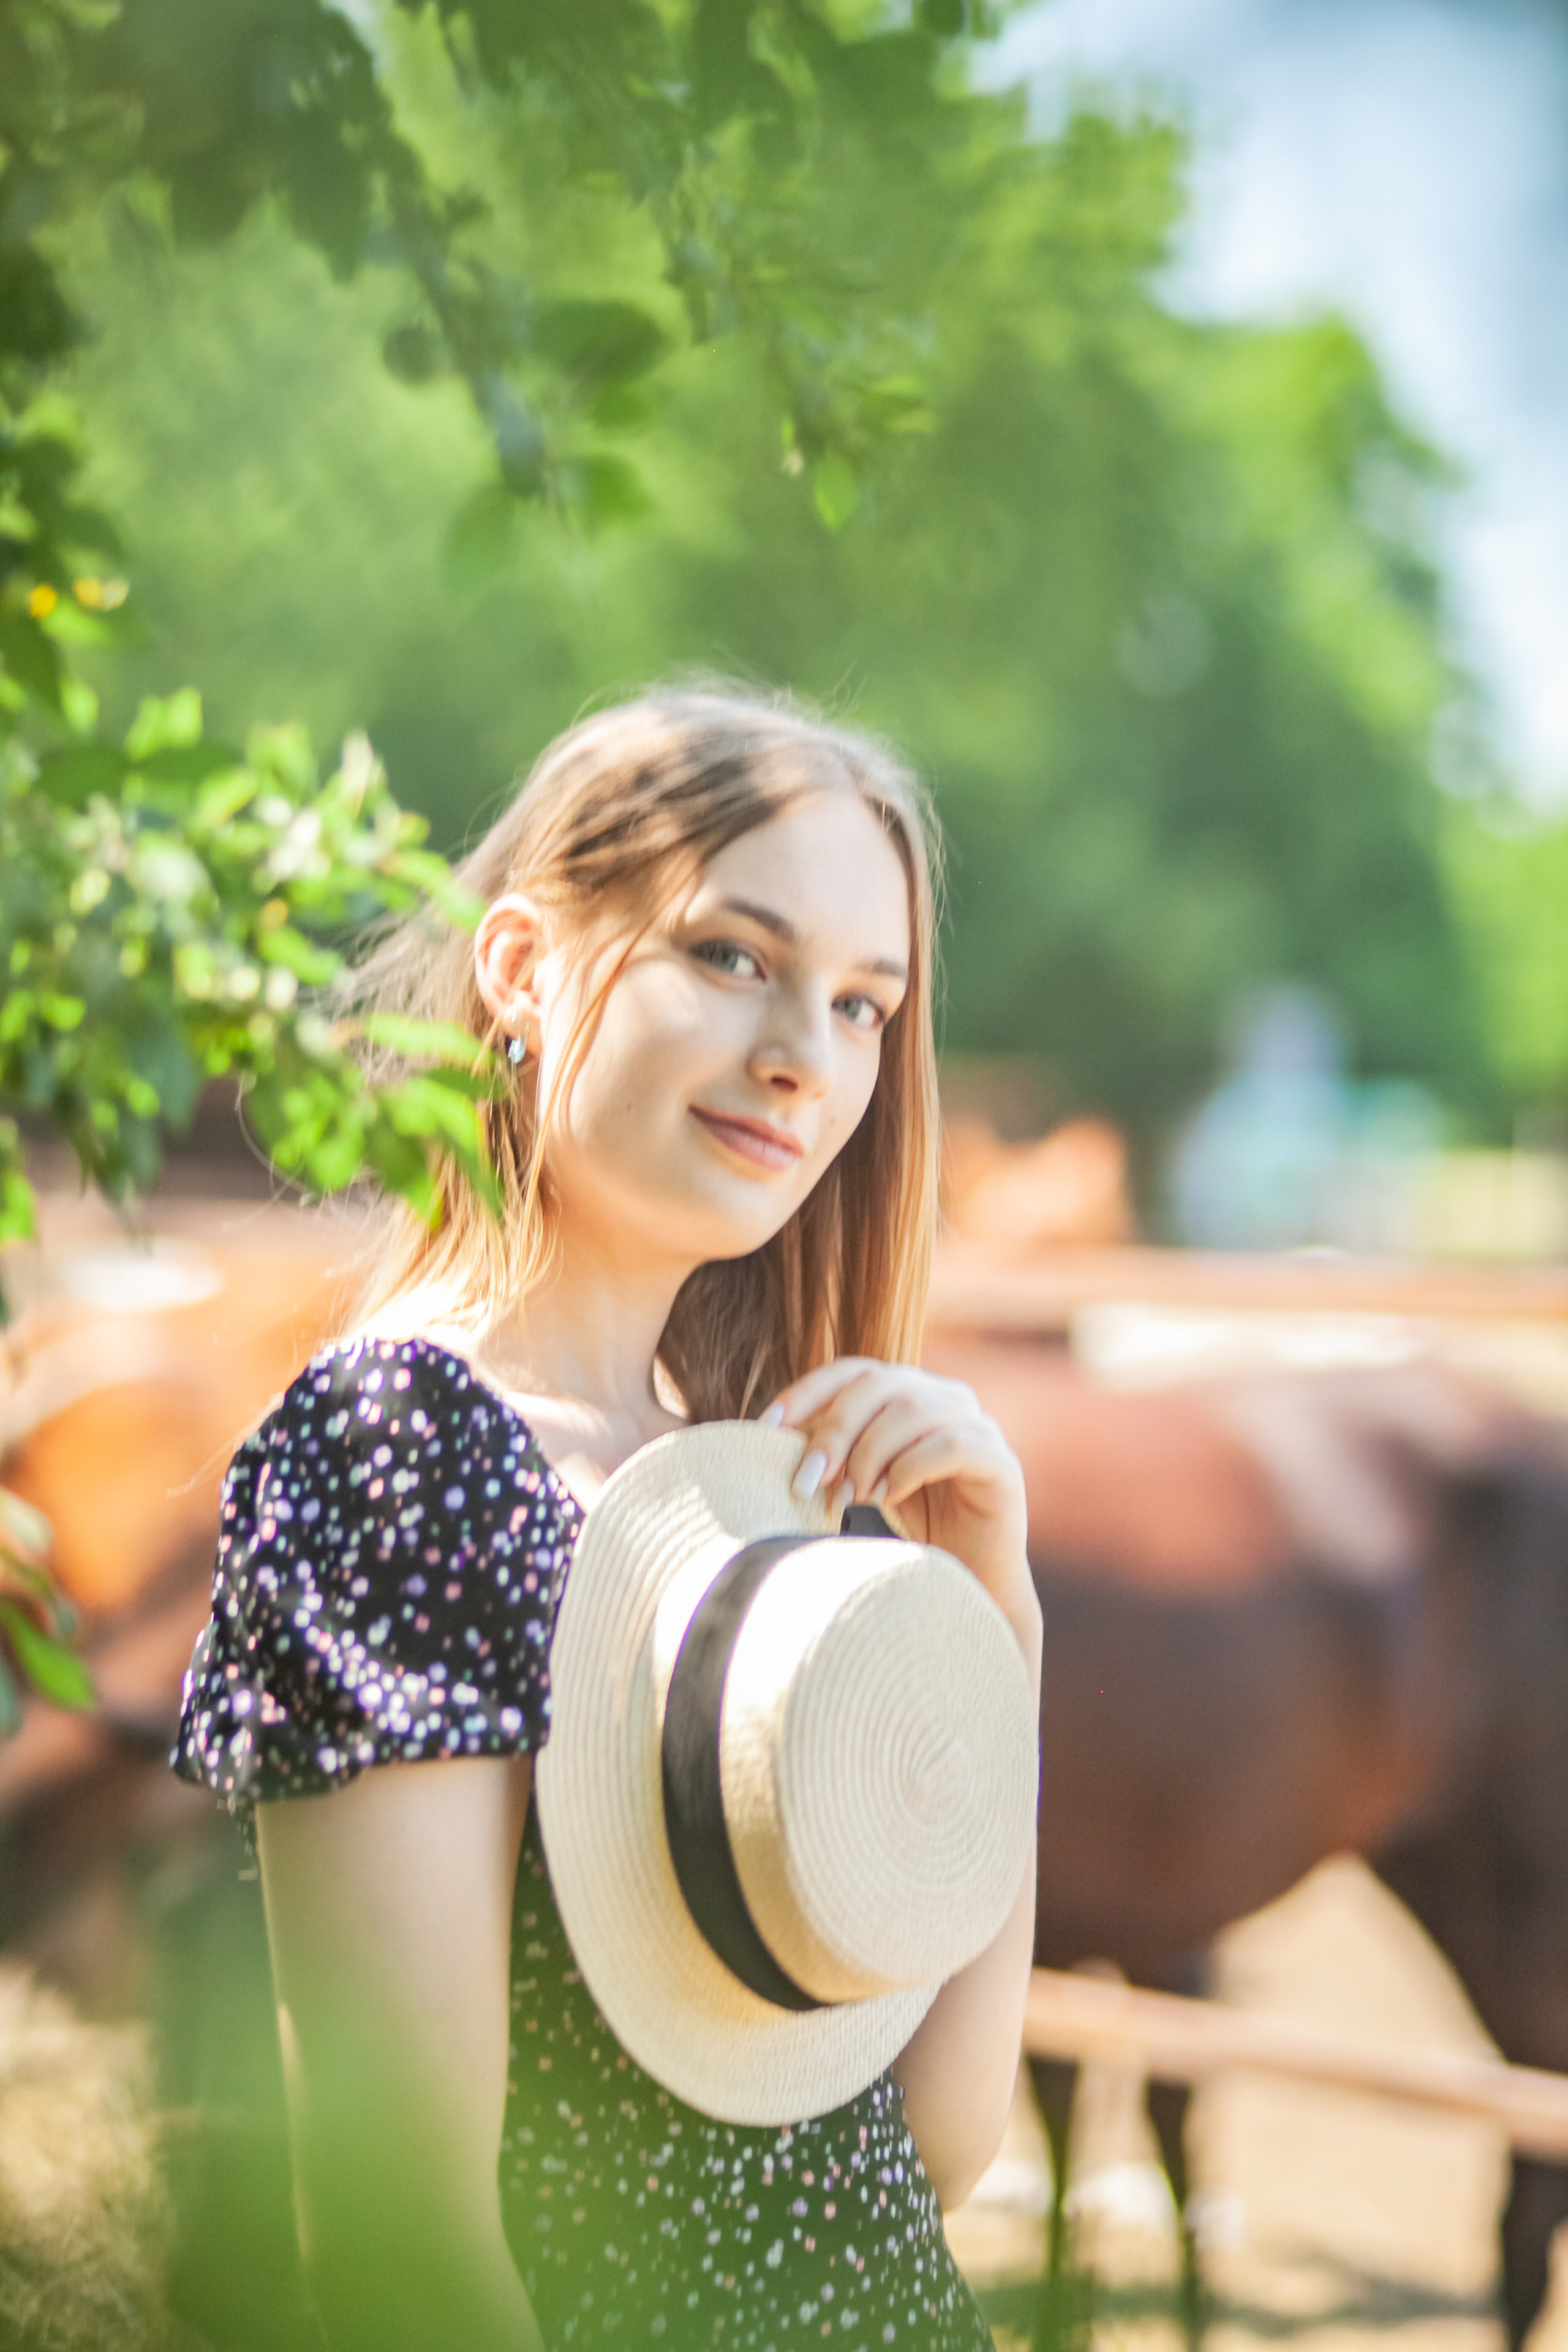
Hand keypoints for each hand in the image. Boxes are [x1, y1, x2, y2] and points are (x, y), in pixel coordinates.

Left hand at [762, 1358, 1035, 1629]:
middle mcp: (949, 1398)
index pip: (854, 1370)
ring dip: (869, 1454)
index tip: (765, 1428)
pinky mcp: (1000, 1463)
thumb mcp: (862, 1480)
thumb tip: (771, 1434)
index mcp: (914, 1393)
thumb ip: (833, 1452)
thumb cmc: (913, 1529)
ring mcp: (980, 1426)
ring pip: (912, 1410)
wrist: (972, 1584)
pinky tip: (890, 1498)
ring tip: (851, 1497)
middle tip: (807, 1479)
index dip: (807, 1391)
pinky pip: (951, 1444)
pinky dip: (910, 1467)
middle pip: (880, 1383)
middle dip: (834, 1429)